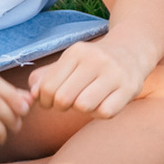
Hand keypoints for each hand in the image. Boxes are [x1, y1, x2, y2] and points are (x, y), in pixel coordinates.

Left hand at [27, 35, 147, 118]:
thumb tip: (30, 96)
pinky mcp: (130, 87)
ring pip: (84, 106)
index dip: (45, 101)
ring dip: (82, 109)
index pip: (47, 87)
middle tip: (70, 102)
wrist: (133, 50)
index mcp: (77, 52)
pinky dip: (100, 113)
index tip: (53, 100)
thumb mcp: (69, 61)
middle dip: (62, 106)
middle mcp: (97, 59)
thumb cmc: (93, 62)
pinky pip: (105, 112)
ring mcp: (115, 73)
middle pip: (63, 99)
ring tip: (87, 101)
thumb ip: (44, 77)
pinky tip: (103, 103)